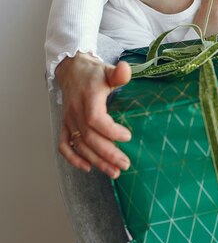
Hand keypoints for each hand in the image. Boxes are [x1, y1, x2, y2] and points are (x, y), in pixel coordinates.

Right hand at [56, 52, 131, 177]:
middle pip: (89, 137)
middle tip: (125, 164)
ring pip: (80, 145)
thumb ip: (118, 73)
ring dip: (96, 161)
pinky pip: (64, 145)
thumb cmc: (94, 73)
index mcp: (88, 98)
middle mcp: (76, 111)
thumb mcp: (108, 70)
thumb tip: (125, 69)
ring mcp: (69, 119)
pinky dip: (73, 158)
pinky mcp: (65, 125)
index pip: (96, 119)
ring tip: (114, 172)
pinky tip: (88, 167)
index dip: (111, 131)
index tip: (128, 137)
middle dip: (107, 154)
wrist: (72, 70)